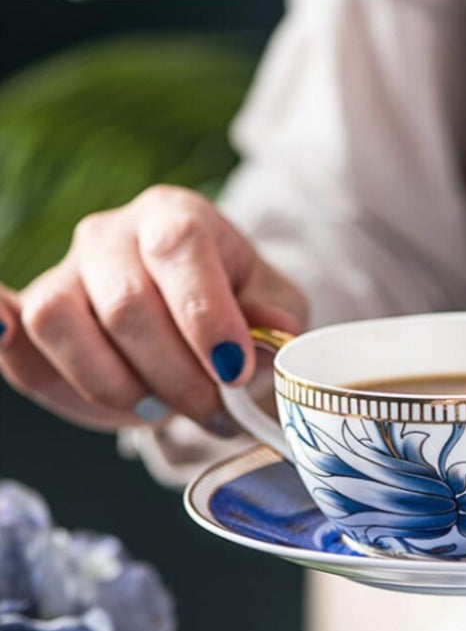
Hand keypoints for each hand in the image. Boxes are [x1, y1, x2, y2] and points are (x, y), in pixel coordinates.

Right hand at [0, 185, 307, 433]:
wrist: (196, 312)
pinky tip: (4, 339)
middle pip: (126, 304)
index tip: (233, 372)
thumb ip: (274, 319)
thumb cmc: (239, 306)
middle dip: (175, 376)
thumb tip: (270, 333)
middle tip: (212, 412)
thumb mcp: (274, 307)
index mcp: (177, 218)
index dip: (205, 318)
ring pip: (59, 322)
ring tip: (160, 410)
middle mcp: (112, 234)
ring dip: (113, 386)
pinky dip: (8, 348)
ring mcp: (67, 270)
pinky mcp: (37, 310)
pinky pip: (16, 334)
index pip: (178, 250)